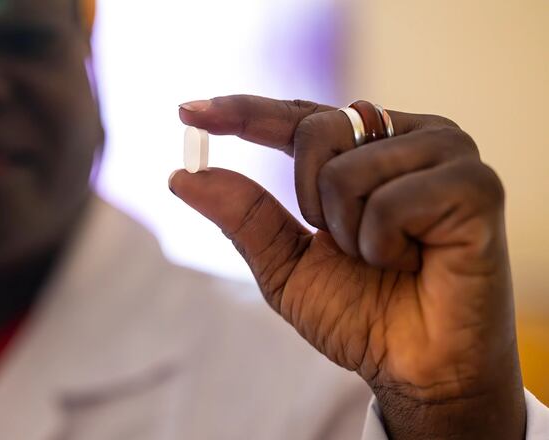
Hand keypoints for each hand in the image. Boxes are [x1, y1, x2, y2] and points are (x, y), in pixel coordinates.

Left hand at [170, 96, 525, 438]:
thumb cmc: (360, 313)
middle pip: (317, 128)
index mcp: (364, 150)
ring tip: (391, 258)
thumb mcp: (285, 264)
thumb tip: (181, 174)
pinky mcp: (475, 184)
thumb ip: (242, 215)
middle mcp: (406, 137)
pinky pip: (391, 201)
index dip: (243, 111)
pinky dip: (384, 245)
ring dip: (352, 233)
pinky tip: (416, 262)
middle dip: (312, 202)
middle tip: (351, 245)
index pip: (297, 117)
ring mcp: (446, 154)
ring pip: (349, 168)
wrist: (414, 368)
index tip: (187, 111)